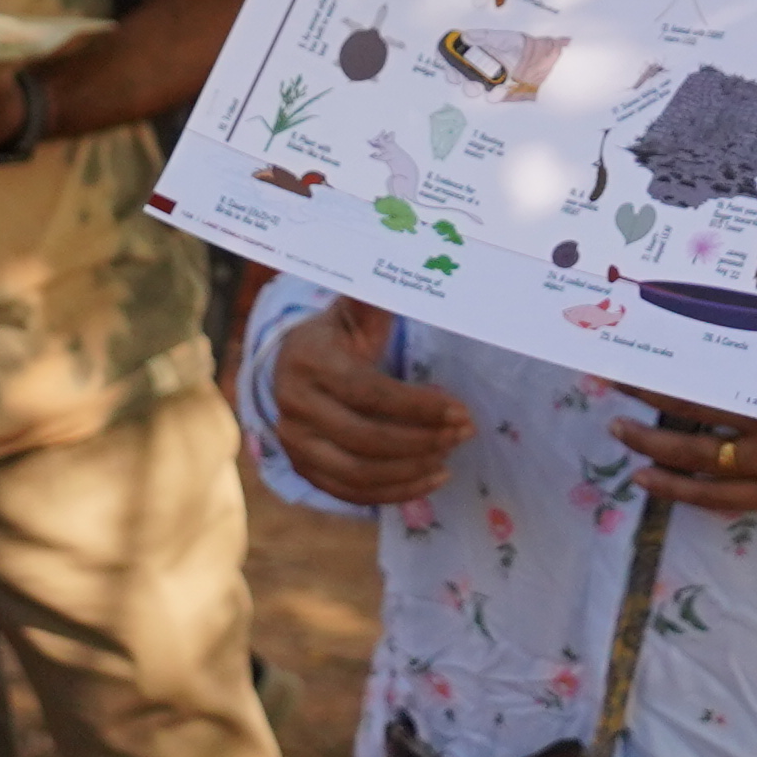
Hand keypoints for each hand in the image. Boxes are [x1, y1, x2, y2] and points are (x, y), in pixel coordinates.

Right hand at [268, 296, 470, 507]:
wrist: (292, 363)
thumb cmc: (338, 335)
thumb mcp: (354, 309)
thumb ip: (378, 299)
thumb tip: (415, 264)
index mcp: (308, 360)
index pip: (368, 393)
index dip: (417, 407)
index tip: (461, 409)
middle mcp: (293, 406)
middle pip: (366, 438)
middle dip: (422, 439)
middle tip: (464, 431)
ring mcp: (294, 443)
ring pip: (358, 473)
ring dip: (413, 469)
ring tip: (451, 454)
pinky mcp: (304, 469)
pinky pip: (351, 493)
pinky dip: (395, 492)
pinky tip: (432, 478)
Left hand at [615, 342, 756, 517]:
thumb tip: (718, 339)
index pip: (713, 372)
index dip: (668, 366)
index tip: (632, 352)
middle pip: (696, 415)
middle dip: (647, 402)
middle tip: (611, 387)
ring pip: (700, 462)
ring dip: (654, 448)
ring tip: (622, 433)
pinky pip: (721, 498)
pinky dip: (682, 490)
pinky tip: (653, 478)